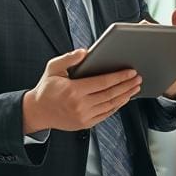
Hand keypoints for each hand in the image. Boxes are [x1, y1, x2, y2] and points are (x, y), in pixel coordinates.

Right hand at [22, 48, 141, 133]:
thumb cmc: (46, 88)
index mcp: (73, 90)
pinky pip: (106, 114)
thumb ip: (69, 58)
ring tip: (135, 88)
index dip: (119, 77)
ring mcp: (83, 116)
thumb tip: (85, 52)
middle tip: (138, 78)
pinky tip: (124, 99)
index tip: (131, 71)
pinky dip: (117, 106)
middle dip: (127, 85)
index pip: (103, 82)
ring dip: (125, 96)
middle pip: (110, 94)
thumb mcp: (53, 68)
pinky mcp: (85, 124)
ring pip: (110, 105)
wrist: (37, 111)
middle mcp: (80, 105)